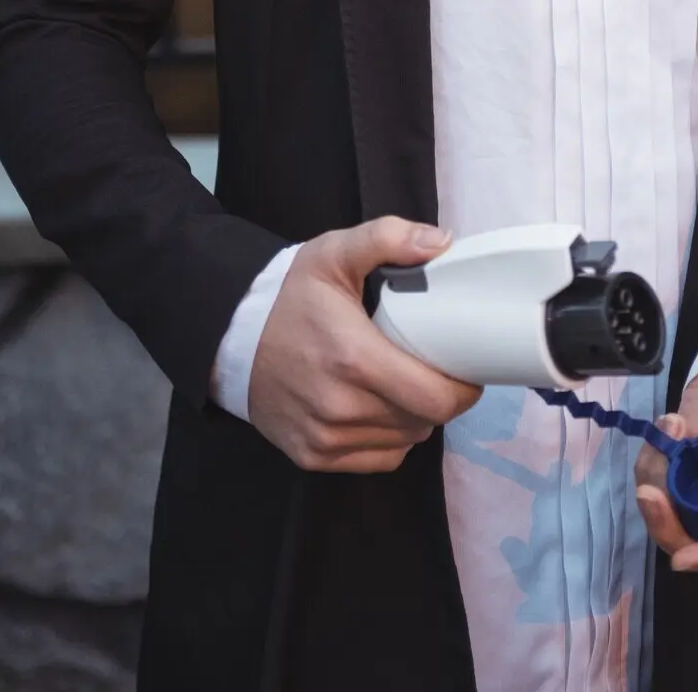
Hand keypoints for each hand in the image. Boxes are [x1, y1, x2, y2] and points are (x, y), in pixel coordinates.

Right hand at [248, 216, 481, 472]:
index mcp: (353, 358)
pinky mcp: (313, 456)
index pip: (435, 397)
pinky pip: (378, 458)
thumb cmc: (291, 296)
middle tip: (437, 367)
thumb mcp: (334, 252)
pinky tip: (382, 406)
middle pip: (424, 419)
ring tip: (407, 382)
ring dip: (416, 416)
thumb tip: (443, 243)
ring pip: (404, 440)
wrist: (231, 337)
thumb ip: (388, 239)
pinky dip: (391, 437)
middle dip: (440, 396)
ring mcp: (324, 438)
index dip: (463, 388)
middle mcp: (339, 407)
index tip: (466, 366)